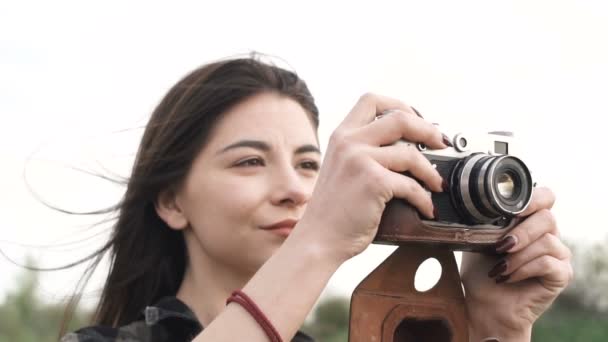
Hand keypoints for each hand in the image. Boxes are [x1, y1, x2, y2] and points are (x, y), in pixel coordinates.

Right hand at [296, 93, 446, 262]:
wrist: (319, 239)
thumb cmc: (334, 211)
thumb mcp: (341, 169)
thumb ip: (363, 152)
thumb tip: (406, 147)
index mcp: (341, 135)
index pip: (372, 100)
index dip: (400, 106)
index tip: (417, 120)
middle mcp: (349, 142)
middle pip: (400, 118)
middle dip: (428, 130)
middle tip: (440, 143)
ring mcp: (360, 160)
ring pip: (411, 154)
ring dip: (431, 171)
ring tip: (436, 184)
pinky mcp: (373, 182)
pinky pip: (411, 185)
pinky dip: (424, 199)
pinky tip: (426, 207)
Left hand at [460, 187, 572, 340]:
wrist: (485, 306)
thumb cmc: (481, 271)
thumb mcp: (477, 240)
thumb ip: (483, 221)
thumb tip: (469, 202)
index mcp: (530, 220)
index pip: (545, 197)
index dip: (532, 199)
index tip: (510, 210)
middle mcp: (549, 234)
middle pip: (548, 217)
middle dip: (521, 231)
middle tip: (500, 245)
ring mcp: (558, 254)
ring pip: (547, 242)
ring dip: (518, 255)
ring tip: (499, 268)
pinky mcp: (562, 275)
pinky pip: (548, 263)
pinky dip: (524, 269)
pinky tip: (507, 276)